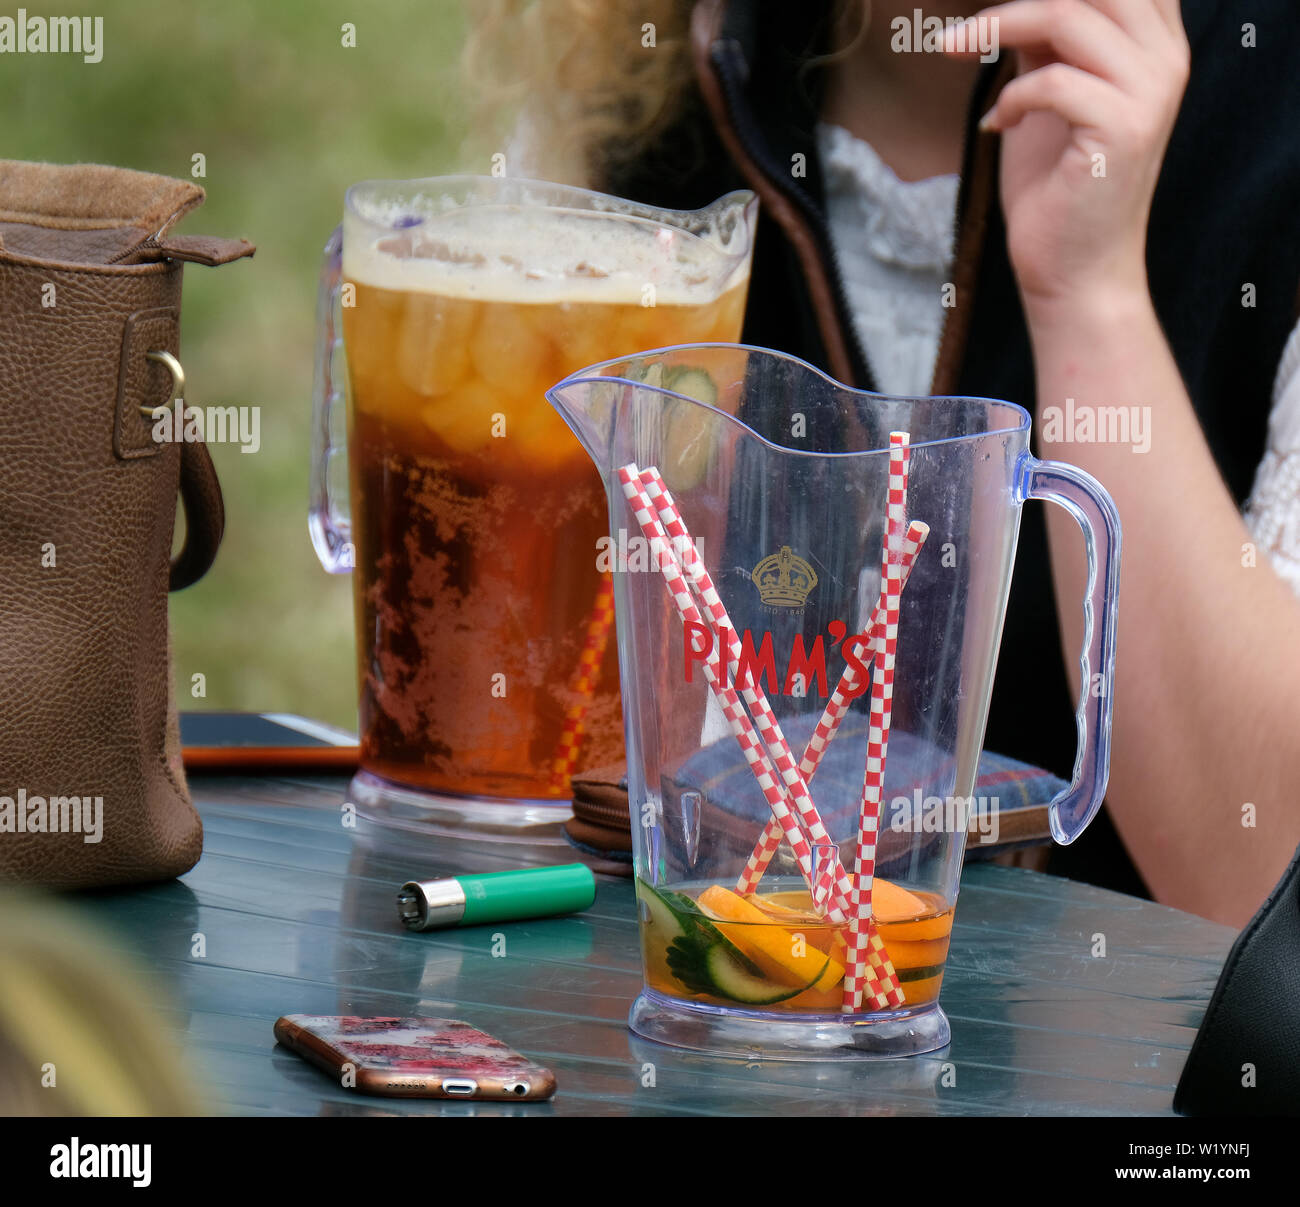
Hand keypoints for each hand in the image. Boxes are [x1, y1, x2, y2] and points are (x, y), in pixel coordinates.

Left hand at [945, 1, 1189, 313]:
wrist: (1075, 272)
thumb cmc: (1058, 189)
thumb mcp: (1047, 98)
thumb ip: (1045, 43)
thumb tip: (1014, 5)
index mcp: (1156, 45)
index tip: (994, 13)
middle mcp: (1166, 60)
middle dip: (1019, 1)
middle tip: (963, 32)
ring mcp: (1151, 92)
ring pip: (1069, 16)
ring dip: (999, 28)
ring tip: (957, 51)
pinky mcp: (1123, 129)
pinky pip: (1052, 82)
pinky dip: (1011, 98)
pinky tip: (996, 126)